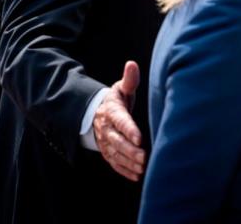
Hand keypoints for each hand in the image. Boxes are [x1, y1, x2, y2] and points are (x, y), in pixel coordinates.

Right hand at [93, 61, 144, 180]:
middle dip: (130, 150)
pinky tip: (136, 175)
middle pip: (117, 141)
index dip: (129, 129)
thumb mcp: (121, 89)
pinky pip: (114, 163)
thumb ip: (129, 80)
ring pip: (116, 154)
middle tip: (144, 156)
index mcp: (112, 111)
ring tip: (142, 167)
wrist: (96, 114)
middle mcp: (107, 129)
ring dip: (128, 162)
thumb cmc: (116, 100)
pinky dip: (124, 170)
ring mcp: (105, 142)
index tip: (139, 137)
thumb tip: (132, 64)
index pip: (121, 121)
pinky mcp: (107, 152)